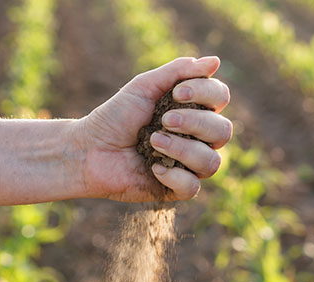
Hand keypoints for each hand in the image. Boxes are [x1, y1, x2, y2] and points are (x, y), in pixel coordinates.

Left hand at [74, 57, 231, 201]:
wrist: (89, 148)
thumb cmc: (115, 116)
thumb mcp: (144, 87)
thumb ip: (178, 72)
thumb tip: (215, 61)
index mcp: (193, 110)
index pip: (220, 98)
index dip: (206, 93)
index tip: (177, 93)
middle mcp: (197, 138)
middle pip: (223, 131)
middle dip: (195, 122)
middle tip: (163, 120)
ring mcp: (189, 165)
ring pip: (212, 162)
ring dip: (183, 149)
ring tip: (154, 141)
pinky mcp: (176, 189)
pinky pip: (193, 187)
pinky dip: (175, 176)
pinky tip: (154, 168)